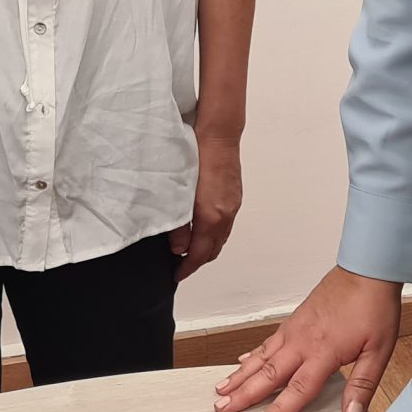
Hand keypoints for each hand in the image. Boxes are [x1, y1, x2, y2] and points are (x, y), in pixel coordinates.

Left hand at [169, 139, 241, 281]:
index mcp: (211, 217)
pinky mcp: (235, 198)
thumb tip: (178, 248)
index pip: (199, 254)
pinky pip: (226, 226)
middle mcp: (225, 216)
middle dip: (197, 262)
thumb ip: (178, 225)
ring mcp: (233, 207)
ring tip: (189, 250)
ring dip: (206, 249)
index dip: (186, 268)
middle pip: (213, 250)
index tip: (176, 275)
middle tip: (180, 265)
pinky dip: (214, 235)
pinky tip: (203, 229)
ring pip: (221, 239)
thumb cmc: (197, 158)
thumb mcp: (180, 194)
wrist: (218, 136)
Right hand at [214, 266, 400, 411]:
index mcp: (323, 352)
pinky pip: (268, 341)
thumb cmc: (374, 307)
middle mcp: (302, 341)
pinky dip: (253, 354)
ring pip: (261, 357)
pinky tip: (243, 361)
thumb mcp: (378, 351)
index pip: (297, 389)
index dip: (278, 410)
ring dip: (240, 375)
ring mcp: (295, 329)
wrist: (366, 271)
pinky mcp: (294, 320)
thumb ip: (362, 385)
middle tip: (221, 408)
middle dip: (243, 394)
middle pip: (267, 374)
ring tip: (221, 389)